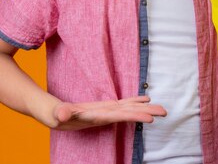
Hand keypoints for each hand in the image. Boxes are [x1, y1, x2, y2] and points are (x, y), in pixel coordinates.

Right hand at [51, 95, 166, 129]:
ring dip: (145, 108)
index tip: (150, 118)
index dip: (134, 116)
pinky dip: (134, 101)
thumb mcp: (55, 113)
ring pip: (129, 109)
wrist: (52, 116)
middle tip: (165, 112)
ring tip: (161, 108)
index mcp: (95, 118)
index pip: (118, 117)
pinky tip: (146, 99)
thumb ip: (60, 113)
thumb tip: (63, 115)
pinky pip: (123, 103)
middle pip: (129, 114)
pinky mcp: (104, 107)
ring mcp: (105, 111)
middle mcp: (104, 116)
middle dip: (147, 113)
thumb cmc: (53, 115)